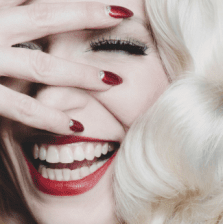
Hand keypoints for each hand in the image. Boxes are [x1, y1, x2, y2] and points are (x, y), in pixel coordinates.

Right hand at [0, 0, 130, 133]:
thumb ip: (11, 7)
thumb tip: (35, 2)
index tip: (106, 1)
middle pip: (44, 17)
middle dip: (86, 15)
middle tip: (124, 14)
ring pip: (42, 66)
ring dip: (80, 74)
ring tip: (114, 81)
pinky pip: (24, 108)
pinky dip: (52, 117)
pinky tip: (77, 125)